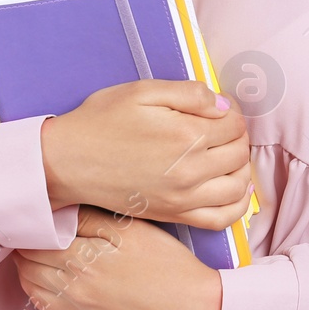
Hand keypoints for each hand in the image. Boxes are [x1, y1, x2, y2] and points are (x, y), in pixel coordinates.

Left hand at [12, 205, 222, 309]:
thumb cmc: (168, 266)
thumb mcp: (134, 230)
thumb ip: (93, 218)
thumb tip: (59, 210)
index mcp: (83, 260)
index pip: (38, 236)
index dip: (35, 220)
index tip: (38, 208)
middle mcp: (72, 287)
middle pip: (29, 260)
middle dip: (28, 240)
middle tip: (36, 224)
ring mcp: (75, 308)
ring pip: (31, 283)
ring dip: (28, 263)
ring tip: (39, 245)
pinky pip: (43, 306)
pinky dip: (36, 287)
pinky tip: (45, 274)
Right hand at [41, 79, 252, 227]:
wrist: (67, 161)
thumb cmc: (101, 122)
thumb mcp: (143, 91)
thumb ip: (190, 93)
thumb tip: (224, 105)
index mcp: (187, 135)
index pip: (234, 124)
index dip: (231, 112)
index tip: (218, 109)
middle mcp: (191, 170)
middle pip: (239, 152)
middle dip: (236, 135)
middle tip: (221, 127)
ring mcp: (184, 197)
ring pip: (238, 185)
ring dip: (241, 166)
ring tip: (226, 153)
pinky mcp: (174, 215)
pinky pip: (221, 218)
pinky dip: (238, 205)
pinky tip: (236, 188)